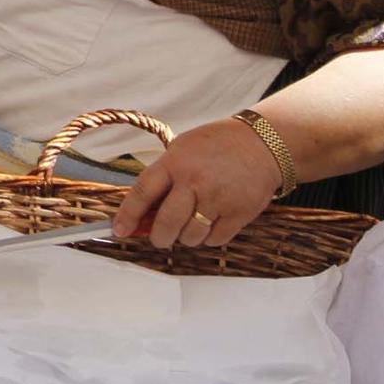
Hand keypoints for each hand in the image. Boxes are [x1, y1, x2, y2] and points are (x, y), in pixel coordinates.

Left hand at [111, 117, 284, 248]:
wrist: (263, 143)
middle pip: (166, 224)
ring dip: (186, 236)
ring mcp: (218, 198)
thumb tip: (143, 212)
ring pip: (190, 236)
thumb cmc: (218, 146)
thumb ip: (163, 177)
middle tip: (160, 237)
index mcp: (175, 162)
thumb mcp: (182, 149)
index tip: (119, 230)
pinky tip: (212, 221)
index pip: (143, 193)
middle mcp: (195, 181)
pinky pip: (215, 239)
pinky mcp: (239, 213)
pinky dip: (209, 237)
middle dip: (159, 237)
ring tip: (192, 222)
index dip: (128, 215)